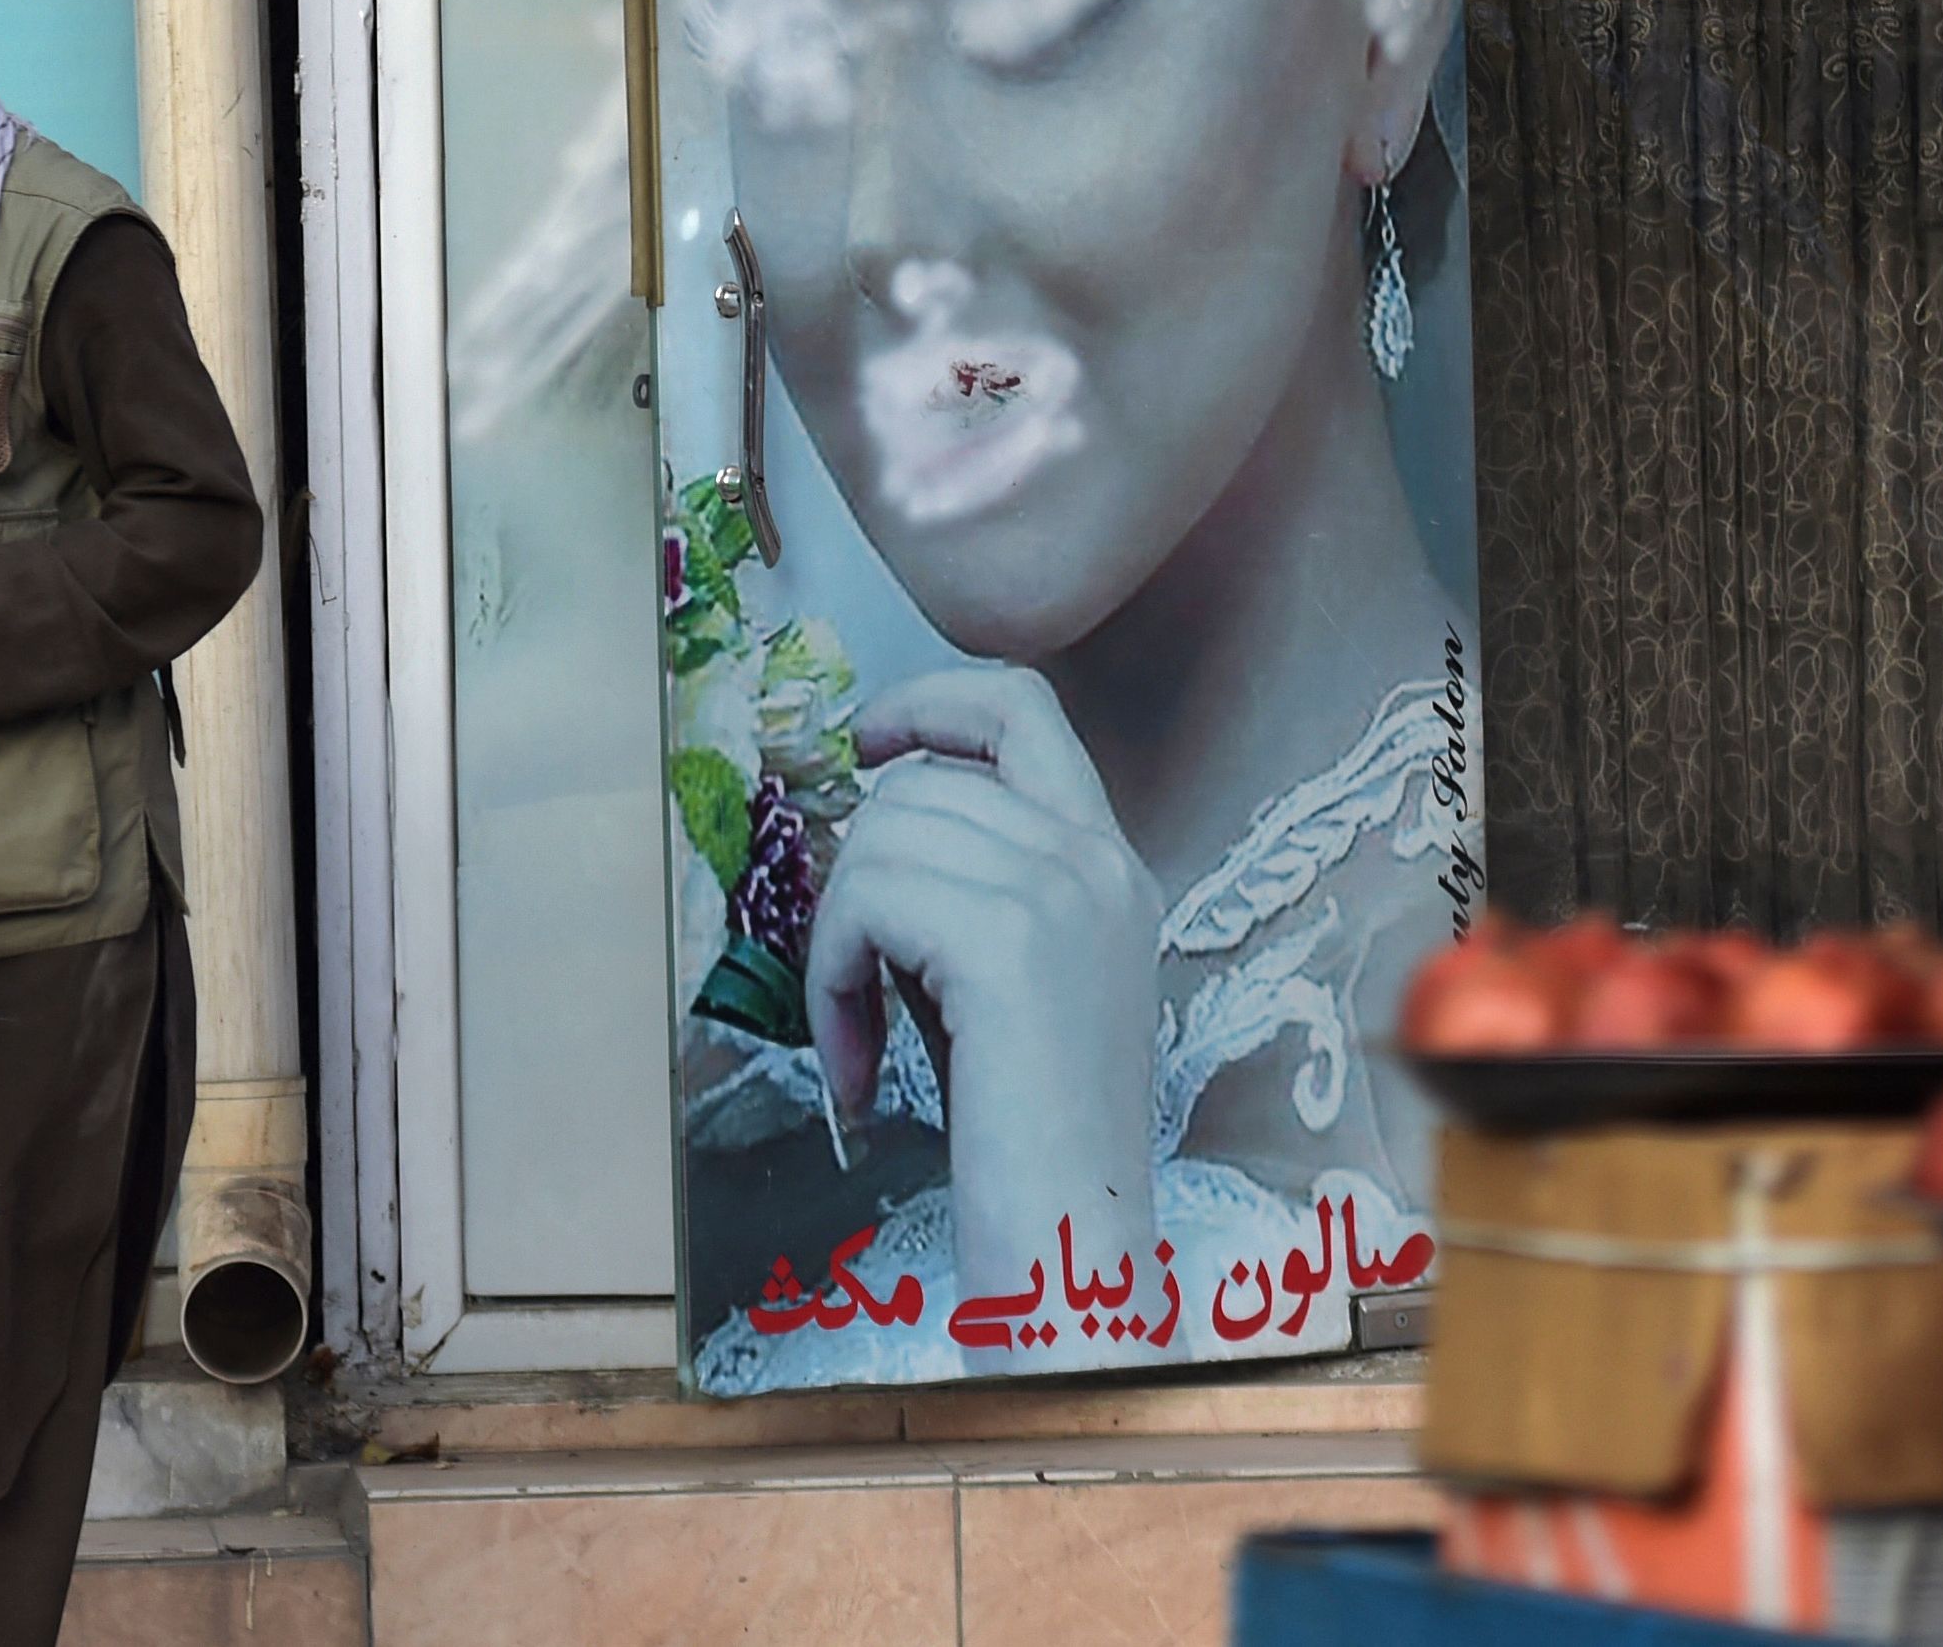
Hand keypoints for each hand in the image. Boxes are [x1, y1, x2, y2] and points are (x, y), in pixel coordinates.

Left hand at [804, 666, 1160, 1327]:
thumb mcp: (1006, 977)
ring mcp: (1061, 892)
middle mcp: (1097, 862)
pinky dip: (833, 981)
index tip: (869, 738)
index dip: (934, 701)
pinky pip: (864, 901)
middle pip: (919, 786)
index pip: (1024, 708)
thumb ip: (968, 887)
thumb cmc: (1024, 1132)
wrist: (1071, 1242)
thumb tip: (875, 821)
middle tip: (857, 992)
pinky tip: (856, 1065)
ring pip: (880, 838)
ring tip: (860, 1038)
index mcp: (1109, 864)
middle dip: (859, 881)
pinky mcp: (1007, 939)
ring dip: (840, 942)